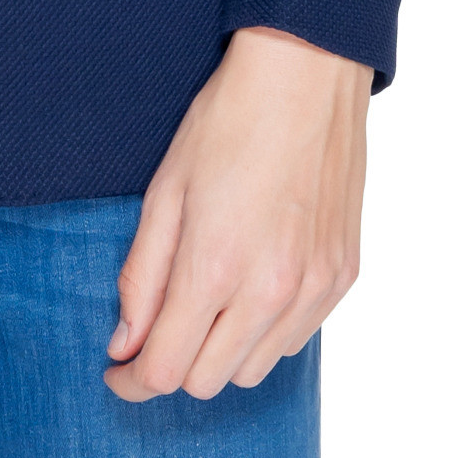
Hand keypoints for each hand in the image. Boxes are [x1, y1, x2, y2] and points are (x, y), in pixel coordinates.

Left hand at [105, 27, 368, 401]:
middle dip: (171, 365)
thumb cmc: (226, 123)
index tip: (115, 371)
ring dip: (219, 354)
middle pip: (207, 381)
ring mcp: (314, 288)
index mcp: (214, 268)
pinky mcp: (343, 277)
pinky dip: (264, 333)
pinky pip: (295, 340)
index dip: (130, 380)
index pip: (164, 370)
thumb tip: (125, 344)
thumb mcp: (163, 192)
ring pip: (254, 370)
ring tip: (203, 305)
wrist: (307, 76)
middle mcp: (270, 291)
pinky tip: (249, 288)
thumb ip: (141, 277)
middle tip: (154, 332)